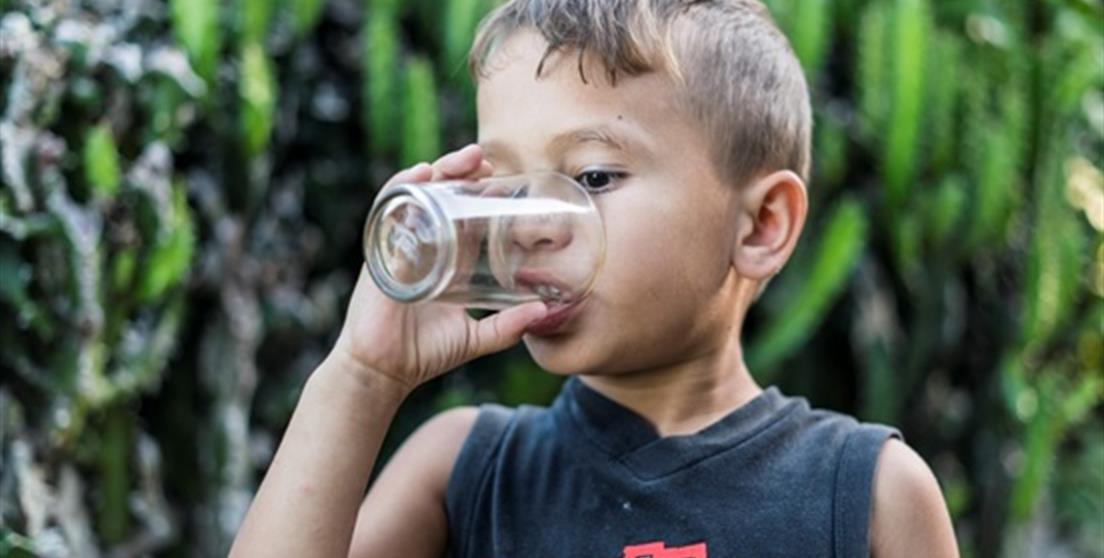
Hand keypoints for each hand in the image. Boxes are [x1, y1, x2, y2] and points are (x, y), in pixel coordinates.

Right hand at [330, 144, 547, 394]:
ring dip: (438, 170)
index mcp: (444, 259)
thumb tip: (544, 312)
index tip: (502, 178)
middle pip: (439, 195)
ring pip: (416, 194)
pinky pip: (386, 209)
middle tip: (485, 161)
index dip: (479, 192)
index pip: (462, 214)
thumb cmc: (424, 353)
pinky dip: (401, 187)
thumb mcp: (474, 338)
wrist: (384, 372)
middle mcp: (421, 245)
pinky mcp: (379, 251)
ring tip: (463, 160)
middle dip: (461, 171)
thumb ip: (507, 326)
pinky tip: (421, 174)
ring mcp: (398, 245)